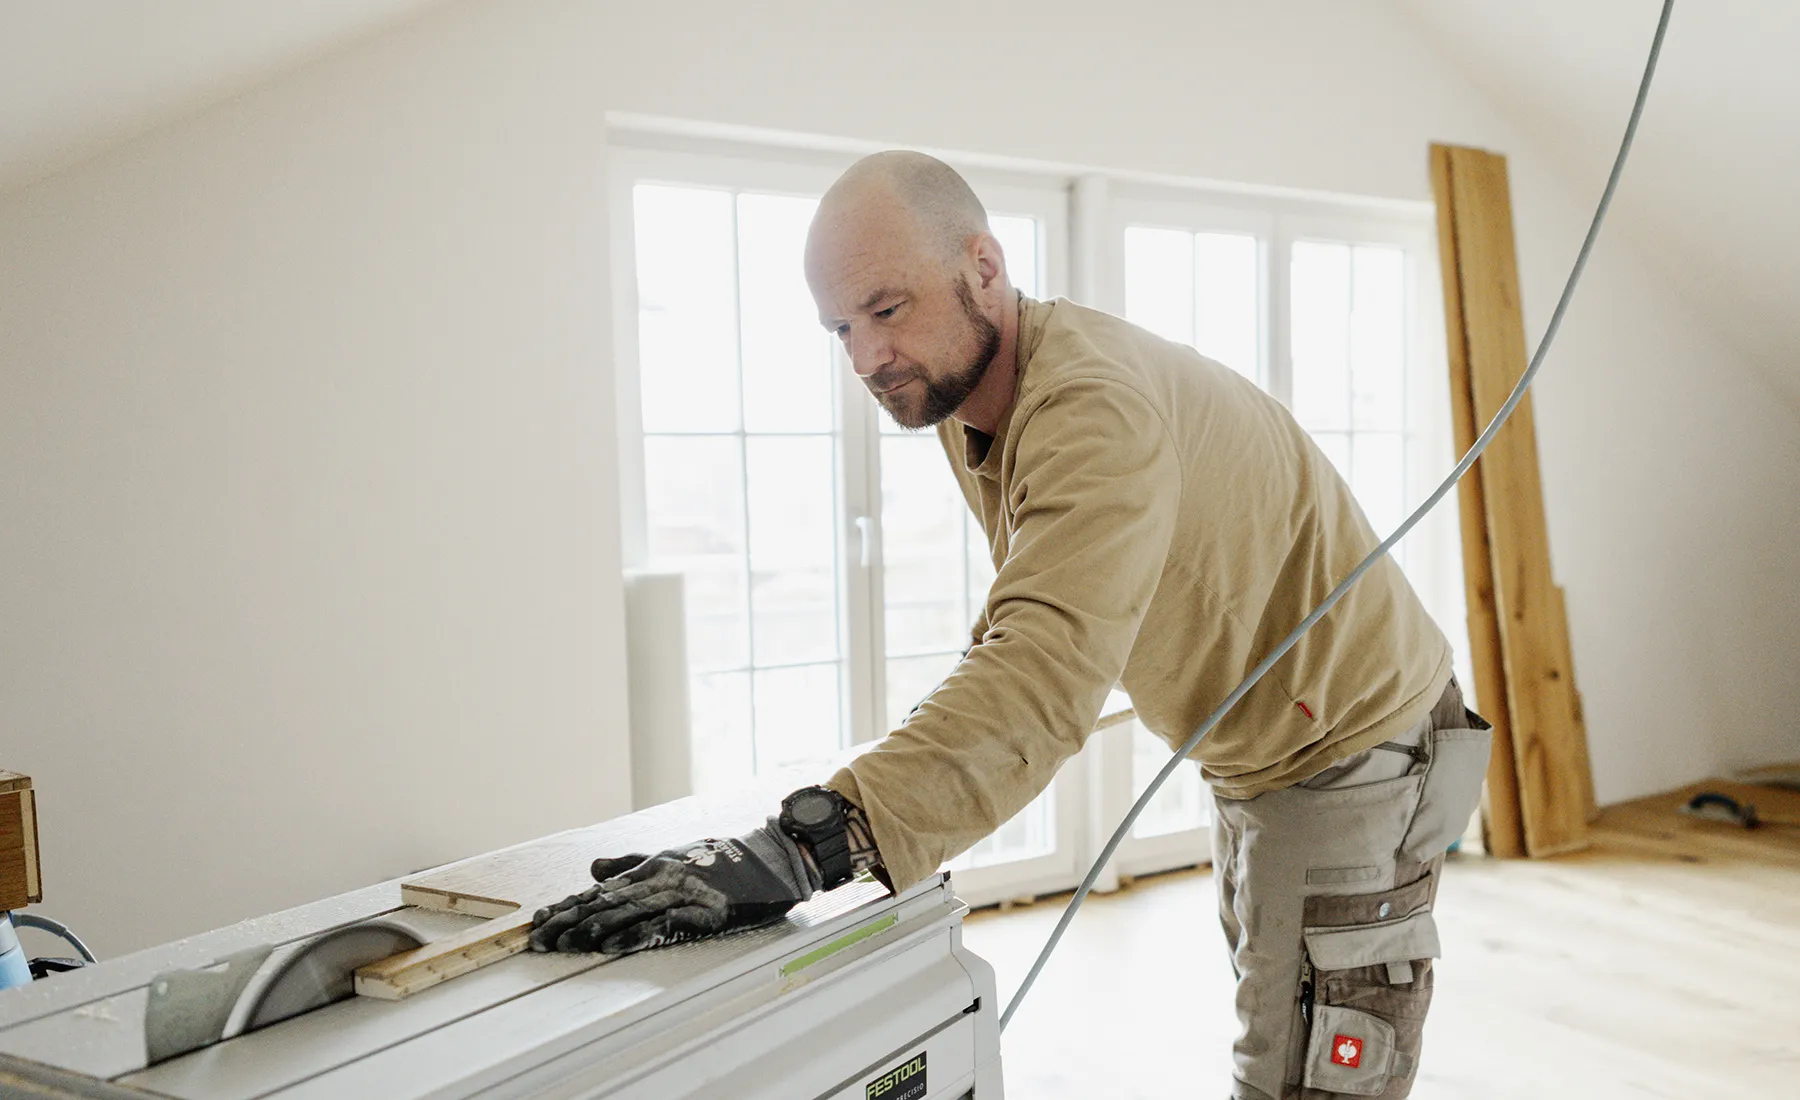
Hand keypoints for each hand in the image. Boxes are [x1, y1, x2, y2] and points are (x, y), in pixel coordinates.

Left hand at [527, 818, 822, 955]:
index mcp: (650, 867)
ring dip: (593, 930)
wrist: (772, 857)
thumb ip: (631, 863)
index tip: (539, 921)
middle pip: (605, 902)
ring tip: (565, 944)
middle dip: (569, 922)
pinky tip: (613, 946)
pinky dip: (637, 935)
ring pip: (628, 912)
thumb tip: (593, 869)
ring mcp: (681, 893)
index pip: (599, 890)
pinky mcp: (704, 911)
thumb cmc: (724, 859)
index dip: (567, 906)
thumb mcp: (672, 856)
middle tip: (538, 940)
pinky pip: (664, 924)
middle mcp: (659, 878)